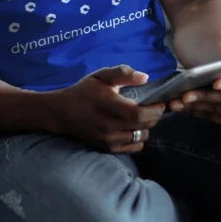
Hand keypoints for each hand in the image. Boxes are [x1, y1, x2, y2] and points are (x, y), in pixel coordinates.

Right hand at [44, 65, 165, 153]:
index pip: (142, 114)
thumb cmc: (84, 92)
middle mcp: (111, 126)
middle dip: (154, 116)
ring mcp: (110, 139)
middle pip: (145, 126)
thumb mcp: (101, 76)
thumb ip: (123, 73)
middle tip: (150, 108)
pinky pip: (134, 147)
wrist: (62, 112)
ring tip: (139, 118)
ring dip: (145, 127)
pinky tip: (131, 129)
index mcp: (111, 106)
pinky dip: (137, 139)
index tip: (158, 102)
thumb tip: (145, 78)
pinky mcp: (108, 148)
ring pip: (141, 137)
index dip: (156, 110)